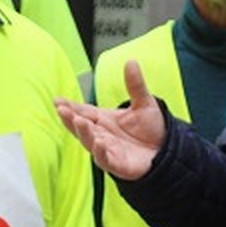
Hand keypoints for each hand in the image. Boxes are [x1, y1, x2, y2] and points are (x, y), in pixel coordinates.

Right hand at [54, 60, 163, 180]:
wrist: (168, 151)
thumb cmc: (152, 129)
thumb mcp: (144, 103)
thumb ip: (135, 85)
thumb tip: (131, 61)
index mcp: (103, 120)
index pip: (82, 111)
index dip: (69, 106)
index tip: (57, 100)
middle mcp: (101, 135)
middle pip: (80, 126)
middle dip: (70, 118)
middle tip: (61, 109)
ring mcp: (107, 150)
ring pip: (89, 142)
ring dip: (83, 133)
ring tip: (78, 121)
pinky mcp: (118, 165)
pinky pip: (105, 160)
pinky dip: (100, 152)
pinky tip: (99, 142)